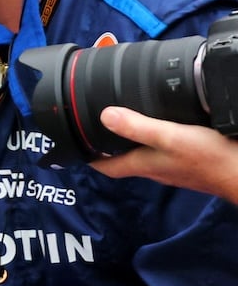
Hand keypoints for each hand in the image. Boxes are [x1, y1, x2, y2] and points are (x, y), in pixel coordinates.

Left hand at [92, 106, 237, 200]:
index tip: (75, 148)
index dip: (89, 158)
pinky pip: (168, 151)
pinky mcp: (192, 162)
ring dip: (134, 141)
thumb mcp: (170, 137)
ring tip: (125, 121)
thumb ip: (138, 127)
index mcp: (145, 165)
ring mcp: (175, 168)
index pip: (108, 167)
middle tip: (96, 127)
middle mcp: (157, 169)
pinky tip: (166, 126)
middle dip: (109, 146)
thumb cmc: (211, 158)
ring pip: (146, 155)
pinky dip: (159, 139)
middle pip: (125, 160)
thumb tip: (104, 116)